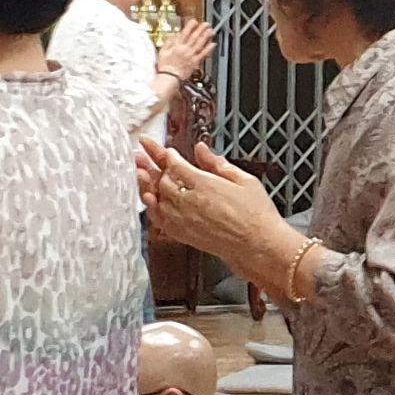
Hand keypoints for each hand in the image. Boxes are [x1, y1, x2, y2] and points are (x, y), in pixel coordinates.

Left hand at [140, 138, 300, 281]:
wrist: (256, 245)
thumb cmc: (255, 214)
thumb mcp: (244, 180)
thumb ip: (218, 163)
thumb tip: (201, 149)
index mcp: (203, 183)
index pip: (175, 164)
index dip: (166, 155)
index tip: (165, 150)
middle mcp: (188, 200)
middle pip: (162, 179)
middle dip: (151, 164)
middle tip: (140, 154)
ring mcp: (182, 218)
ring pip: (156, 196)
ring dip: (145, 182)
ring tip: (137, 170)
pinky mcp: (181, 233)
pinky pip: (158, 217)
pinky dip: (150, 206)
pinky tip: (146, 197)